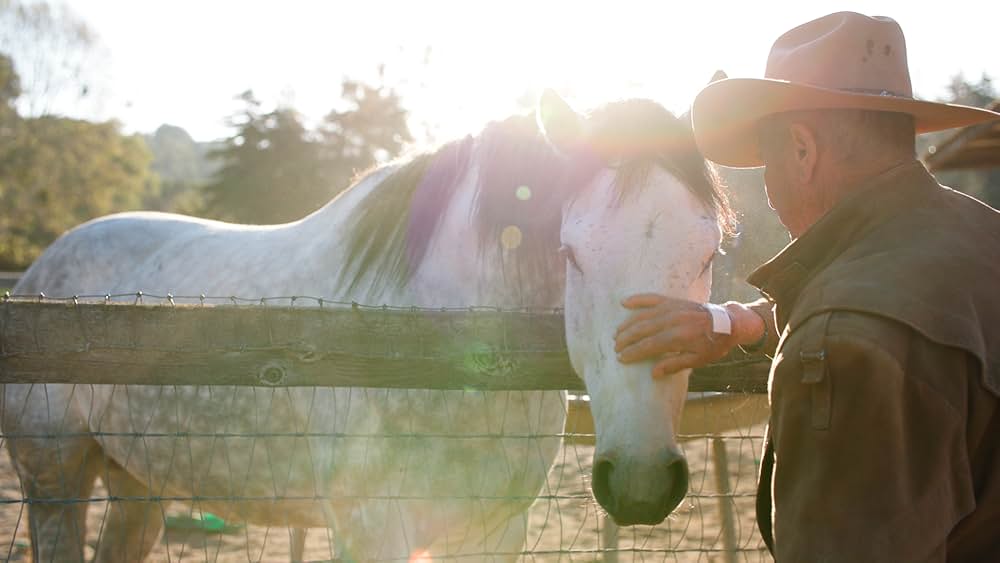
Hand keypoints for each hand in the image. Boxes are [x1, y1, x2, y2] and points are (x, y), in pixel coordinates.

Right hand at [614, 294, 737, 377]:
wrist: (729, 323)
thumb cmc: (713, 345)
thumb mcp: (698, 360)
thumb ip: (675, 365)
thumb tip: (653, 373)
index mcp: (679, 337)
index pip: (649, 345)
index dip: (633, 352)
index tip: (621, 358)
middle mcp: (673, 320)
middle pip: (642, 330)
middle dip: (626, 339)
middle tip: (616, 348)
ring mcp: (672, 308)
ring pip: (643, 315)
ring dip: (627, 324)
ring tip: (617, 334)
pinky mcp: (673, 300)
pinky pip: (652, 298)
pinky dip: (637, 299)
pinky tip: (624, 302)